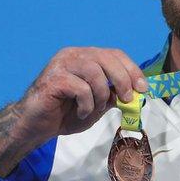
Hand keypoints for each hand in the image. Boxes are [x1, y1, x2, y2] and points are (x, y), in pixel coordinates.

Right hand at [0, 47, 147, 175]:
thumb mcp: (97, 105)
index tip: (143, 88)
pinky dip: (86, 104)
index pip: (114, 54)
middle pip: (106, 58)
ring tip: (93, 109)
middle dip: (123, 80)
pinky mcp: (52, 79)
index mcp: (84, 57)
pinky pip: (80, 88)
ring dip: (101, 95)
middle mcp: (72, 55)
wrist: (36, 126)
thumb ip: (114, 95)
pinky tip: (80, 112)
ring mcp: (61, 65)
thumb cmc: (66, 114)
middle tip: (127, 99)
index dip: (132, 69)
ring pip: (95, 73)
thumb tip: (136, 92)